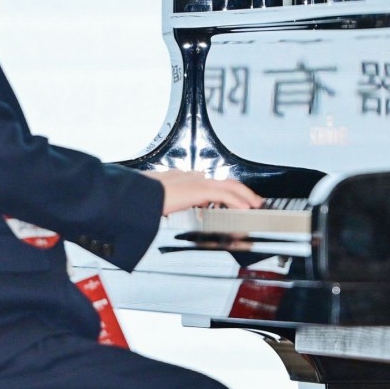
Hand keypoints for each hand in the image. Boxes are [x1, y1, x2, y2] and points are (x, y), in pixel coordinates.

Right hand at [146, 170, 264, 215]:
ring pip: (229, 186)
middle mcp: (191, 177)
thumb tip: (168, 211)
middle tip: (252, 200)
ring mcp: (196, 181)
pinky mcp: (198, 189)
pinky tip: (244, 209)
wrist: (135, 194)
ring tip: (254, 205)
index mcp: (181, 179)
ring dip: (245, 196)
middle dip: (241, 191)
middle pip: (223, 181)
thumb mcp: (157, 201)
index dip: (223, 191)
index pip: (209, 182)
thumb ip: (167, 204)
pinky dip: (237, 202)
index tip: (231, 199)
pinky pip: (224, 195)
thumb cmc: (140, 198)